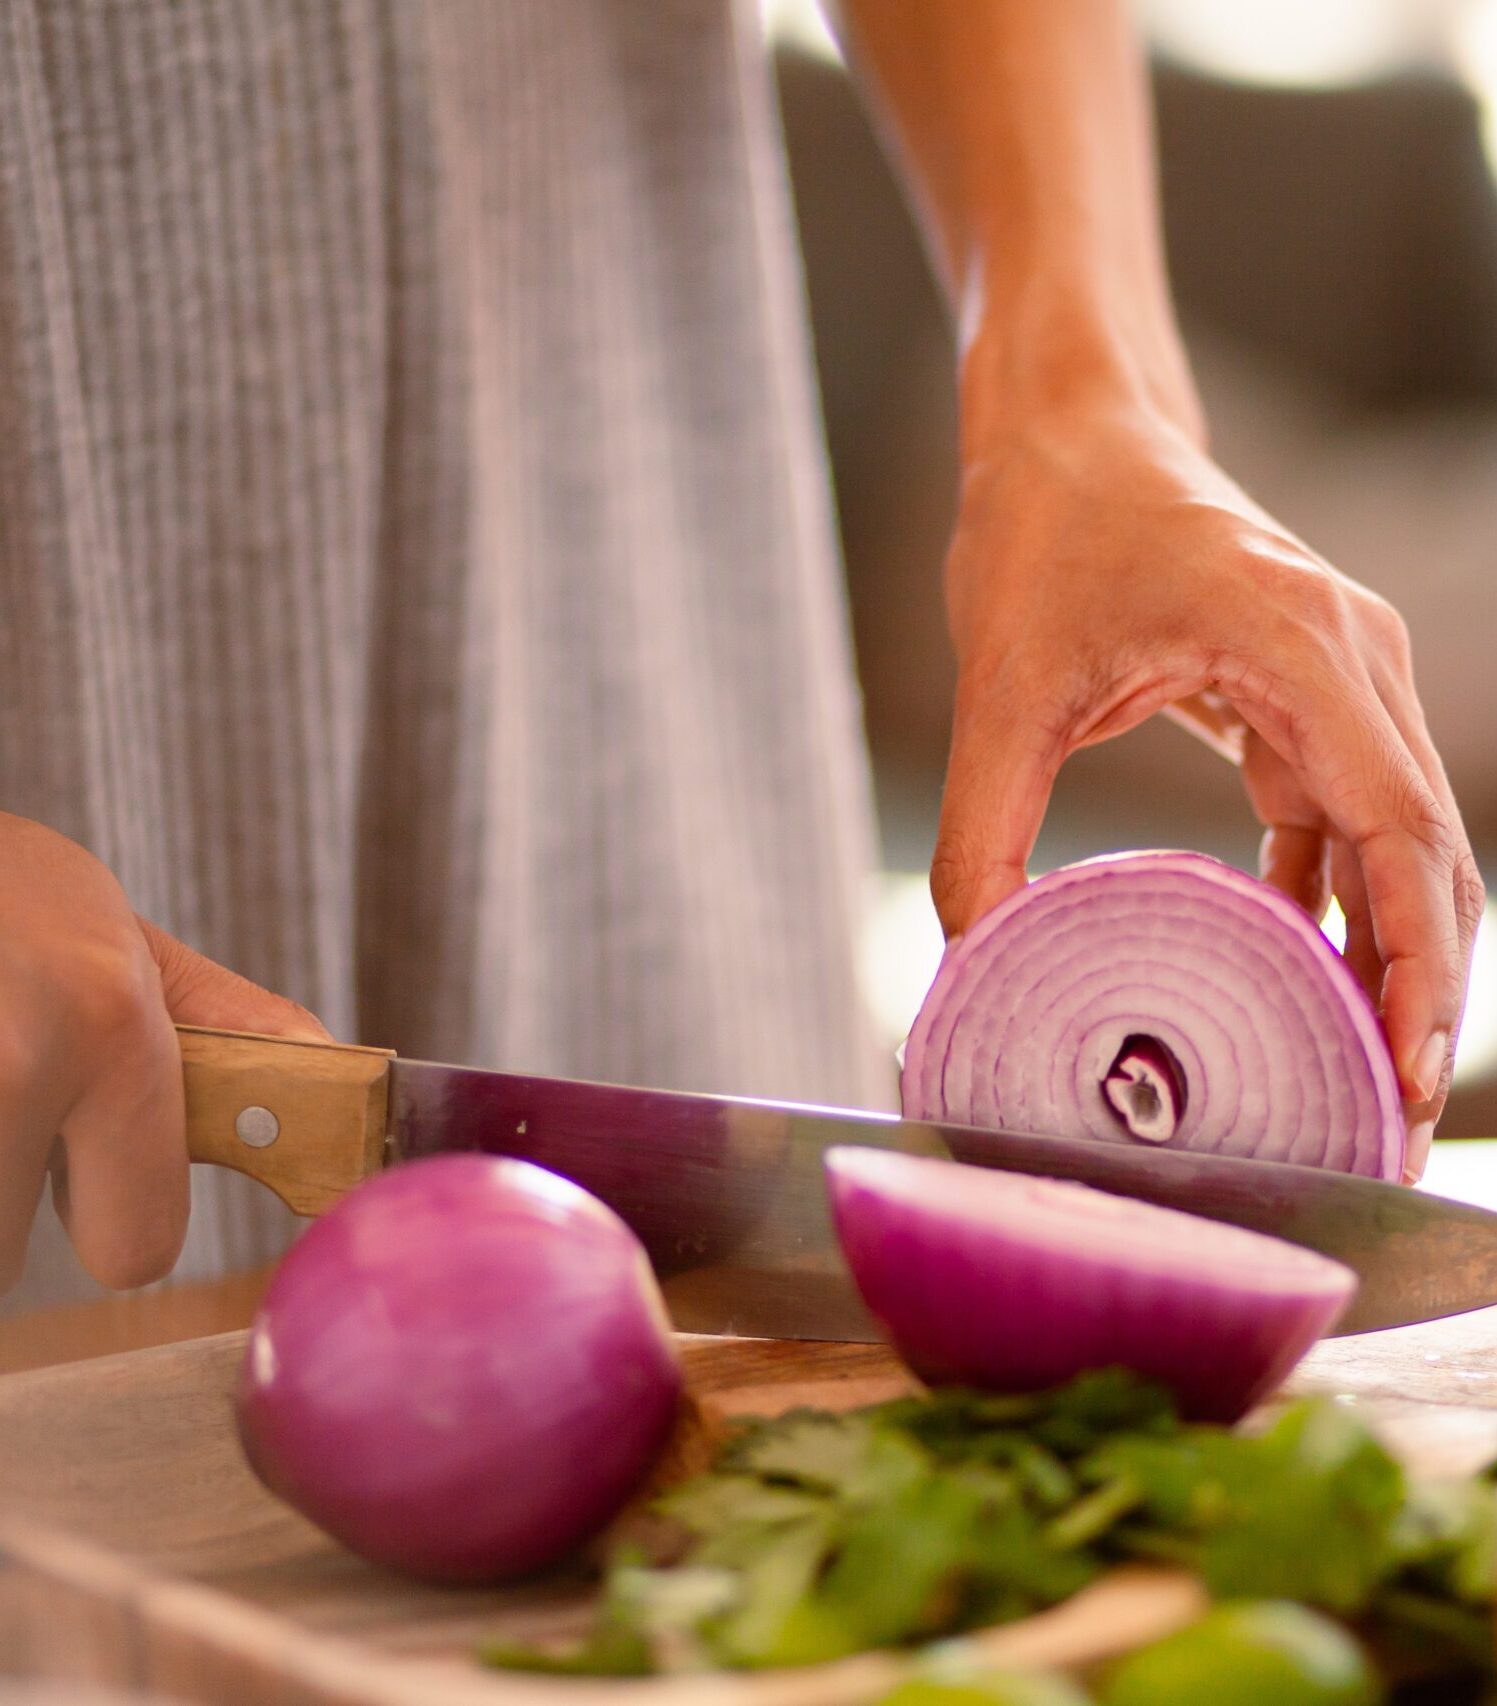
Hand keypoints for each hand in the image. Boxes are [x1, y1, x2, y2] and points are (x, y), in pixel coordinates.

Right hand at [0, 813, 330, 1291]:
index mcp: (108, 1028)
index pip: (134, 1249)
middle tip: (17, 1100)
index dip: (119, 1216)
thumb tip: (333, 1081)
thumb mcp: (125, 944)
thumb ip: (226, 1031)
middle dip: (8, 1197)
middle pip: (5, 1261)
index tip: (93, 1169)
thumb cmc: (10, 894)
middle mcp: (14, 1062)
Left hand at [931, 399, 1482, 1180]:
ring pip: (1393, 842)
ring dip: (1380, 954)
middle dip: (1418, 988)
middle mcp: (1352, 664)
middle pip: (1427, 853)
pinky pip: (1340, 815)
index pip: (1402, 832)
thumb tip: (975, 963)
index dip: (1416, 963)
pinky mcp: (1301, 695)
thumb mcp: (1004, 689)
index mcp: (1306, 651)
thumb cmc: (1047, 530)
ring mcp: (1338, 679)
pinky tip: (1291, 969)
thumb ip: (984, 832)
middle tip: (1389, 1121)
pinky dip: (1327, 897)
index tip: (1406, 1070)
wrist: (1070, 432)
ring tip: (1352, 1074)